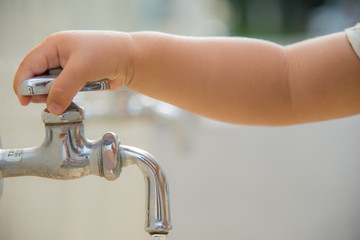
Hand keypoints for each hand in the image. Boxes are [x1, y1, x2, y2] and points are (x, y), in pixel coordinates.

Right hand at [13, 30, 133, 113]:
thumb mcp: (82, 69)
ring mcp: (69, 67)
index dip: (23, 84)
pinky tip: (71, 101)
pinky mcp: (79, 77)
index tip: (24, 101)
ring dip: (55, 96)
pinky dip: (66, 97)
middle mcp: (58, 56)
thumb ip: (64, 89)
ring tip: (62, 102)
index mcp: (53, 46)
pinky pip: (66, 90)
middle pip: (38, 77)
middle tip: (49, 103)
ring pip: (52, 86)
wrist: (131, 59)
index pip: (28, 65)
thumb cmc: (107, 53)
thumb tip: (52, 107)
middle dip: (40, 92)